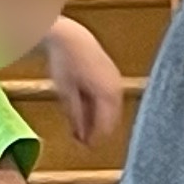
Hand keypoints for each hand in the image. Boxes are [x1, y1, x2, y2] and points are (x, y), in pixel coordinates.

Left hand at [40, 17, 125, 150]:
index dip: (94, 139)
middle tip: (81, 140)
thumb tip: (80, 136)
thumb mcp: (66, 93)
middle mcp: (116, 89)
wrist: (71, 37)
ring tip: (80, 126)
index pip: (106, 126)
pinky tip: (85, 111)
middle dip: (96, 131)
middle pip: (111, 120)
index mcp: (107, 94)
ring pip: (111, 111)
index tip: (84, 146)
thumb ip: (76, 117)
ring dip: (98, 120)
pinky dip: (99, 108)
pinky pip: (109, 99)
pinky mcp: (113, 77)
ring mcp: (116, 82)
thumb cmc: (66, 62)